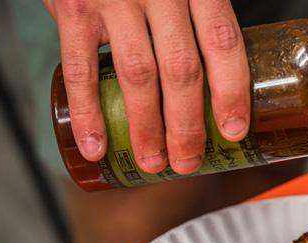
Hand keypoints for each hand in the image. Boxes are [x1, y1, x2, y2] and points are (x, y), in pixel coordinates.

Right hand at [44, 0, 250, 173]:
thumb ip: (199, 24)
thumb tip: (224, 92)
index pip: (222, 41)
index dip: (231, 90)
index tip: (233, 131)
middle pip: (182, 68)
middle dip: (187, 124)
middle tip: (188, 161)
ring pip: (138, 74)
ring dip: (146, 127)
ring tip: (152, 162)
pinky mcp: (74, 8)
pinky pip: (80, 69)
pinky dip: (88, 113)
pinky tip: (97, 147)